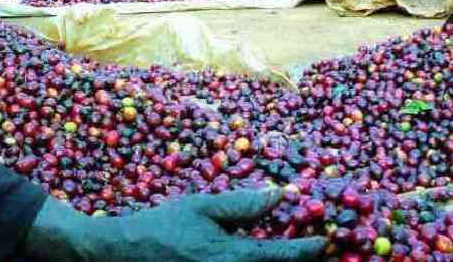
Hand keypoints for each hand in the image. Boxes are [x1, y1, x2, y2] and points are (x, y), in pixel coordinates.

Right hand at [25, 189, 326, 261]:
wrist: (126, 253)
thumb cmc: (163, 225)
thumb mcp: (202, 206)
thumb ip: (242, 204)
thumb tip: (280, 195)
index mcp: (233, 257)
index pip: (283, 256)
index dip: (309, 248)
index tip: (326, 240)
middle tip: (319, 251)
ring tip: (290, 253)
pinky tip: (260, 256)